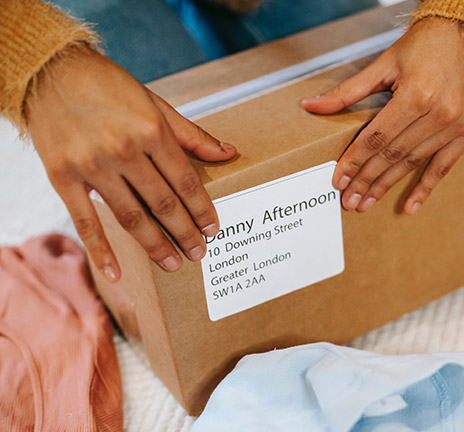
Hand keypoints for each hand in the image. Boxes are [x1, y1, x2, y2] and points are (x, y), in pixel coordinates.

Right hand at [25, 45, 236, 281]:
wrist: (49, 72)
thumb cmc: (109, 86)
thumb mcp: (156, 103)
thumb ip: (191, 134)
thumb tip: (228, 153)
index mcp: (151, 130)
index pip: (185, 181)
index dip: (202, 209)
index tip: (214, 229)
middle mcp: (123, 150)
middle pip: (162, 203)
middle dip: (185, 232)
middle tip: (200, 253)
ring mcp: (92, 166)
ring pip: (131, 217)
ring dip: (155, 245)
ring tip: (174, 263)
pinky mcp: (63, 178)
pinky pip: (86, 222)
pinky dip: (101, 252)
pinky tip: (116, 274)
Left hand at [302, 17, 463, 213]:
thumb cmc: (426, 44)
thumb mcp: (384, 63)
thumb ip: (349, 91)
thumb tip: (312, 106)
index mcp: (415, 95)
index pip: (376, 138)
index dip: (354, 162)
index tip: (339, 180)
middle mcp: (439, 113)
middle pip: (393, 155)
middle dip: (367, 180)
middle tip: (350, 201)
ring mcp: (457, 124)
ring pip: (414, 163)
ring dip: (388, 185)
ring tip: (367, 202)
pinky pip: (444, 166)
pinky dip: (426, 187)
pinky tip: (409, 206)